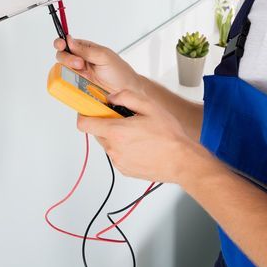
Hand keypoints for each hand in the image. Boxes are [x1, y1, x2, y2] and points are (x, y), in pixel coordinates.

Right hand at [53, 37, 142, 94]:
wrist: (127, 91)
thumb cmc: (120, 72)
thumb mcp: (104, 56)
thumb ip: (86, 50)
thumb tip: (70, 41)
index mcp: (86, 49)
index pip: (68, 43)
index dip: (61, 43)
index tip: (62, 45)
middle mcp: (81, 60)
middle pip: (62, 56)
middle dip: (67, 58)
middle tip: (79, 63)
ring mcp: (79, 74)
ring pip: (63, 69)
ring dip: (67, 69)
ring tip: (81, 71)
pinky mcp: (78, 86)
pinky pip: (67, 83)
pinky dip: (67, 82)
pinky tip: (74, 81)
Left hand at [76, 88, 203, 183]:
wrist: (182, 162)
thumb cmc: (169, 137)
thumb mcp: (149, 106)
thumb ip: (126, 96)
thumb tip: (111, 97)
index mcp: (116, 132)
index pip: (84, 124)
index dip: (85, 114)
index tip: (92, 110)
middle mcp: (114, 149)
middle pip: (97, 132)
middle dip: (106, 124)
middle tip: (126, 120)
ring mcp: (118, 161)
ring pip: (107, 144)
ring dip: (116, 137)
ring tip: (137, 134)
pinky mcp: (124, 170)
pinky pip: (116, 155)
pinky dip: (123, 149)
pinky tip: (140, 146)